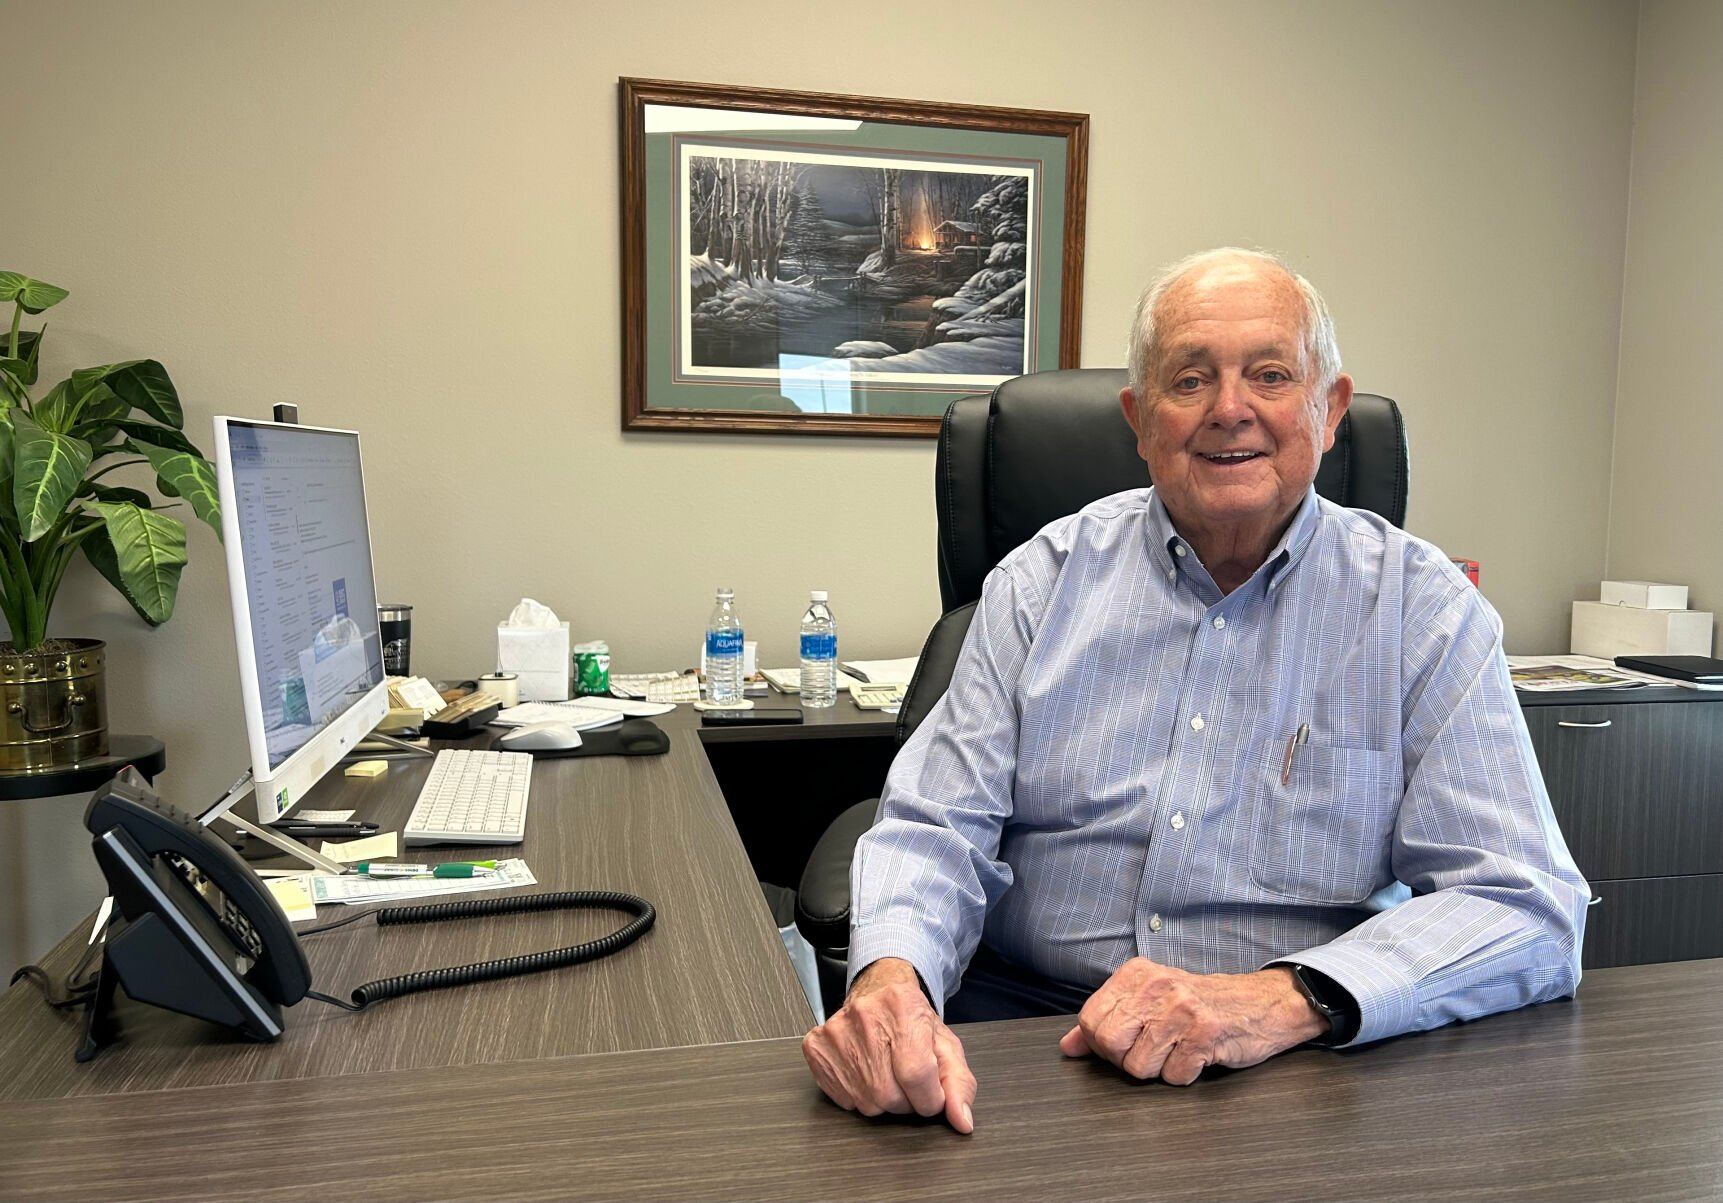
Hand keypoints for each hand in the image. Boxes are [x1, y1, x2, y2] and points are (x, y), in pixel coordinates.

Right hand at [802, 957, 977, 1132]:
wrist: (878, 992)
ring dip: (884, 1100)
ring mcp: (835, 1031)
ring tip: (887, 1073)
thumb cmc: (912, 1019)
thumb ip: (959, 1084)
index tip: (932, 1094)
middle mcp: (864, 1015)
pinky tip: (866, 1072)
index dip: (930, 1098)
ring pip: (867, 1101)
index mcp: (903, 1006)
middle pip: (890, 1094)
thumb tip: (961, 1121)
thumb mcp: (945, 1046)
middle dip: (907, 1100)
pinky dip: (860, 1096)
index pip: (918, 1075)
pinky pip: (844, 1100)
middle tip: (908, 1080)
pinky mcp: (816, 1047)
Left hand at [1059, 958, 1327, 1085]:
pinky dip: (1185, 1075)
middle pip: (1108, 1044)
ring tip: (1179, 1049)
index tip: (1124, 1044)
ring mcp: (1181, 1009)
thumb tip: (1067, 1048)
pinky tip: (1198, 1056)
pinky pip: (1173, 1077)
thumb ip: (1106, 1020)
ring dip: (1159, 1069)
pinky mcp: (1205, 1034)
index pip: (1089, 1021)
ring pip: (1138, 1067)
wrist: (1262, 1003)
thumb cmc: (1202, 1004)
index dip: (1102, 1045)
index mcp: (1136, 974)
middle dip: (1126, 1060)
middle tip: (1152, 1051)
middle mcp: (1156, 986)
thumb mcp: (1150, 1001)